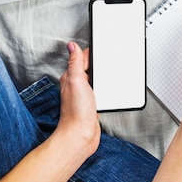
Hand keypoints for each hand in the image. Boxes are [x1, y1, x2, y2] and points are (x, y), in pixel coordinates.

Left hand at [57, 42, 100, 157]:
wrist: (81, 135)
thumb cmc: (77, 112)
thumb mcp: (76, 81)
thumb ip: (75, 62)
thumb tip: (71, 46)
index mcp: (71, 76)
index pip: (82, 58)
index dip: (92, 52)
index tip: (102, 46)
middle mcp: (76, 85)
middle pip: (89, 68)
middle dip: (98, 62)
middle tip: (108, 56)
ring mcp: (84, 95)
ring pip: (94, 79)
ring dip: (102, 75)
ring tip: (110, 69)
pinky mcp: (91, 104)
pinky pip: (98, 91)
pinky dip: (104, 87)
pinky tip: (108, 87)